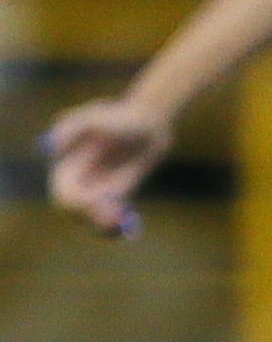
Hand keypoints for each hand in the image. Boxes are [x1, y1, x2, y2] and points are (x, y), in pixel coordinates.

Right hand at [40, 95, 171, 236]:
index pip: (63, 194)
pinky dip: (114, 225)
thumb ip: (70, 126)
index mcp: (67, 165)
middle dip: (90, 217)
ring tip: (118, 225)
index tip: (97, 202)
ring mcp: (98, 188)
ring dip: (101, 226)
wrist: (149, 122)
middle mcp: (79, 180)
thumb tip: (51, 145)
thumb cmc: (118, 115)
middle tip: (113, 218)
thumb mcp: (93, 116)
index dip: (75, 204)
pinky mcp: (117, 194)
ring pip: (91, 218)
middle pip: (75, 211)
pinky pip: (110, 216)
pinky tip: (126, 224)